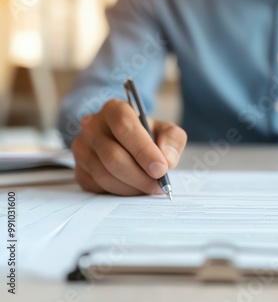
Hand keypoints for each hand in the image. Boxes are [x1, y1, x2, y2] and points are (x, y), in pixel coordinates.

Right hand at [71, 99, 187, 195]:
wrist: (129, 145)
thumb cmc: (147, 136)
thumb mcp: (166, 131)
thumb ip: (173, 140)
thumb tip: (167, 159)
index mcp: (114, 109)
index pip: (124, 126)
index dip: (143, 150)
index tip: (161, 168)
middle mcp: (92, 126)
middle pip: (113, 156)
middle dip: (140, 176)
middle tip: (159, 185)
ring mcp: (82, 149)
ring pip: (105, 175)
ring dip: (132, 186)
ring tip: (150, 187)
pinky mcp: (79, 170)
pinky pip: (99, 187)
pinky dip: (121, 192)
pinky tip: (135, 188)